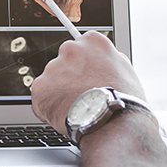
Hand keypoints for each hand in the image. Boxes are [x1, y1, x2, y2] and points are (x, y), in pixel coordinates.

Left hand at [31, 30, 145, 133]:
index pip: (82, 46)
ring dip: (59, 91)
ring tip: (76, 108)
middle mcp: (70, 49)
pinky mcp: (40, 87)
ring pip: (52, 79)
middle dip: (70, 76)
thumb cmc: (124, 100)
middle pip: (65, 60)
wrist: (113, 125)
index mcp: (92, 41)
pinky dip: (48, 106)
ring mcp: (53, 67)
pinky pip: (41, 96)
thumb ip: (109, 59)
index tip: (88, 76)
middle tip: (81, 94)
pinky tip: (64, 114)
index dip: (85, 64)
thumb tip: (103, 59)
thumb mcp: (126, 70)